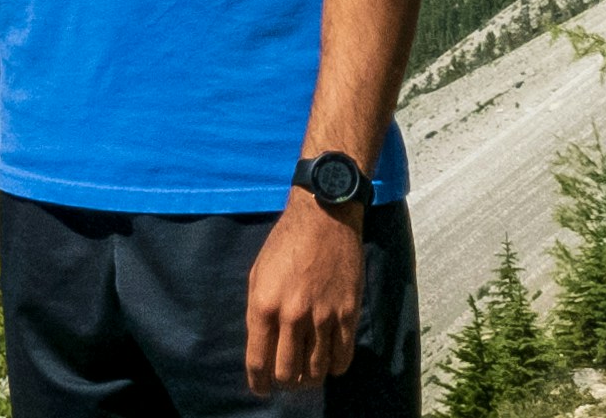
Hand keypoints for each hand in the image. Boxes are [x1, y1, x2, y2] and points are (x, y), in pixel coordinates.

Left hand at [244, 196, 364, 393]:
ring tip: (308, 373)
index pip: (259, 362)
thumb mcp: (257, 275)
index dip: (259, 383)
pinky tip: (330, 362)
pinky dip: (335, 367)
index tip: (262, 388)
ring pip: (316, 371)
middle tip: (288, 379)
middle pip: (288, 374)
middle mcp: (292, 316)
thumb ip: (257, 313)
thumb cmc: (285, 244)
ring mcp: (322, 316)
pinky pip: (343, 357)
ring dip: (311, 378)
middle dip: (285, 383)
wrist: (324, 217)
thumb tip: (262, 348)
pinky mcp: (348, 313)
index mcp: (264, 306)